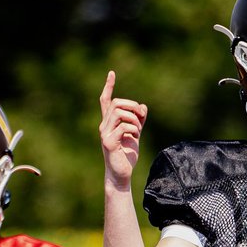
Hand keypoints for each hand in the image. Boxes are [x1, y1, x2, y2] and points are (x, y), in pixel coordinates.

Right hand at [99, 70, 147, 187]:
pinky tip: (135, 137)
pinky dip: (134, 129)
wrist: (122, 174)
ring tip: (138, 130)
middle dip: (132, 106)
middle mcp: (104, 126)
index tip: (112, 73)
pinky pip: (123, 126)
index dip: (108, 86)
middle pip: (117, 104)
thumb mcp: (136, 134)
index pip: (105, 101)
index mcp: (109, 123)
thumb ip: (139, 120)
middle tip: (142, 117)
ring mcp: (104, 133)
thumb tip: (143, 107)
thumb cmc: (127, 155)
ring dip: (134, 118)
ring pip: (119, 112)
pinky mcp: (108, 142)